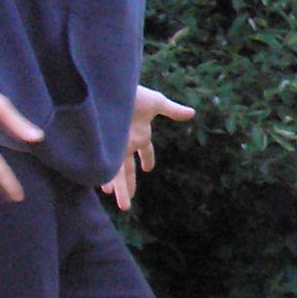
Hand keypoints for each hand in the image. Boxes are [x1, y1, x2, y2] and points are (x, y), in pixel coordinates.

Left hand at [104, 87, 195, 210]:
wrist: (109, 90)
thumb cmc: (133, 93)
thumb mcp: (156, 102)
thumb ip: (173, 110)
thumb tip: (192, 113)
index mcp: (140, 134)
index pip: (146, 150)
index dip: (148, 159)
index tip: (148, 169)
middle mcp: (126, 143)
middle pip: (127, 170)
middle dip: (129, 186)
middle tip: (128, 204)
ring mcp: (114, 147)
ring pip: (117, 174)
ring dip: (120, 189)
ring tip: (124, 207)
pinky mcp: (104, 148)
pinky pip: (105, 168)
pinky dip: (106, 178)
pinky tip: (105, 189)